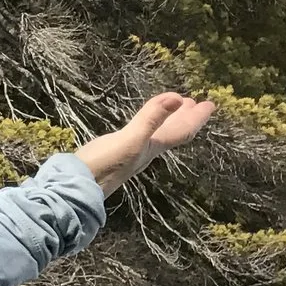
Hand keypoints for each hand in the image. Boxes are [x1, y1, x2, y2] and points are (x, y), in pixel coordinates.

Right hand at [73, 92, 214, 195]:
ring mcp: (130, 152)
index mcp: (152, 147)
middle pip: (172, 133)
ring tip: (175, 109)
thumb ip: (152, 119)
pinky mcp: (115, 152)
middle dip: (185, 118)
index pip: (181, 132)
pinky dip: (149, 125)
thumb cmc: (104, 165)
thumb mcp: (130, 140)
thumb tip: (178, 97)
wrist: (75, 187)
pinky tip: (143, 126)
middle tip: (195, 103)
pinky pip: (141, 135)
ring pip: (157, 134)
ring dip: (169, 121)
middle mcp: (145, 150)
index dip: (196, 118)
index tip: (210, 104)